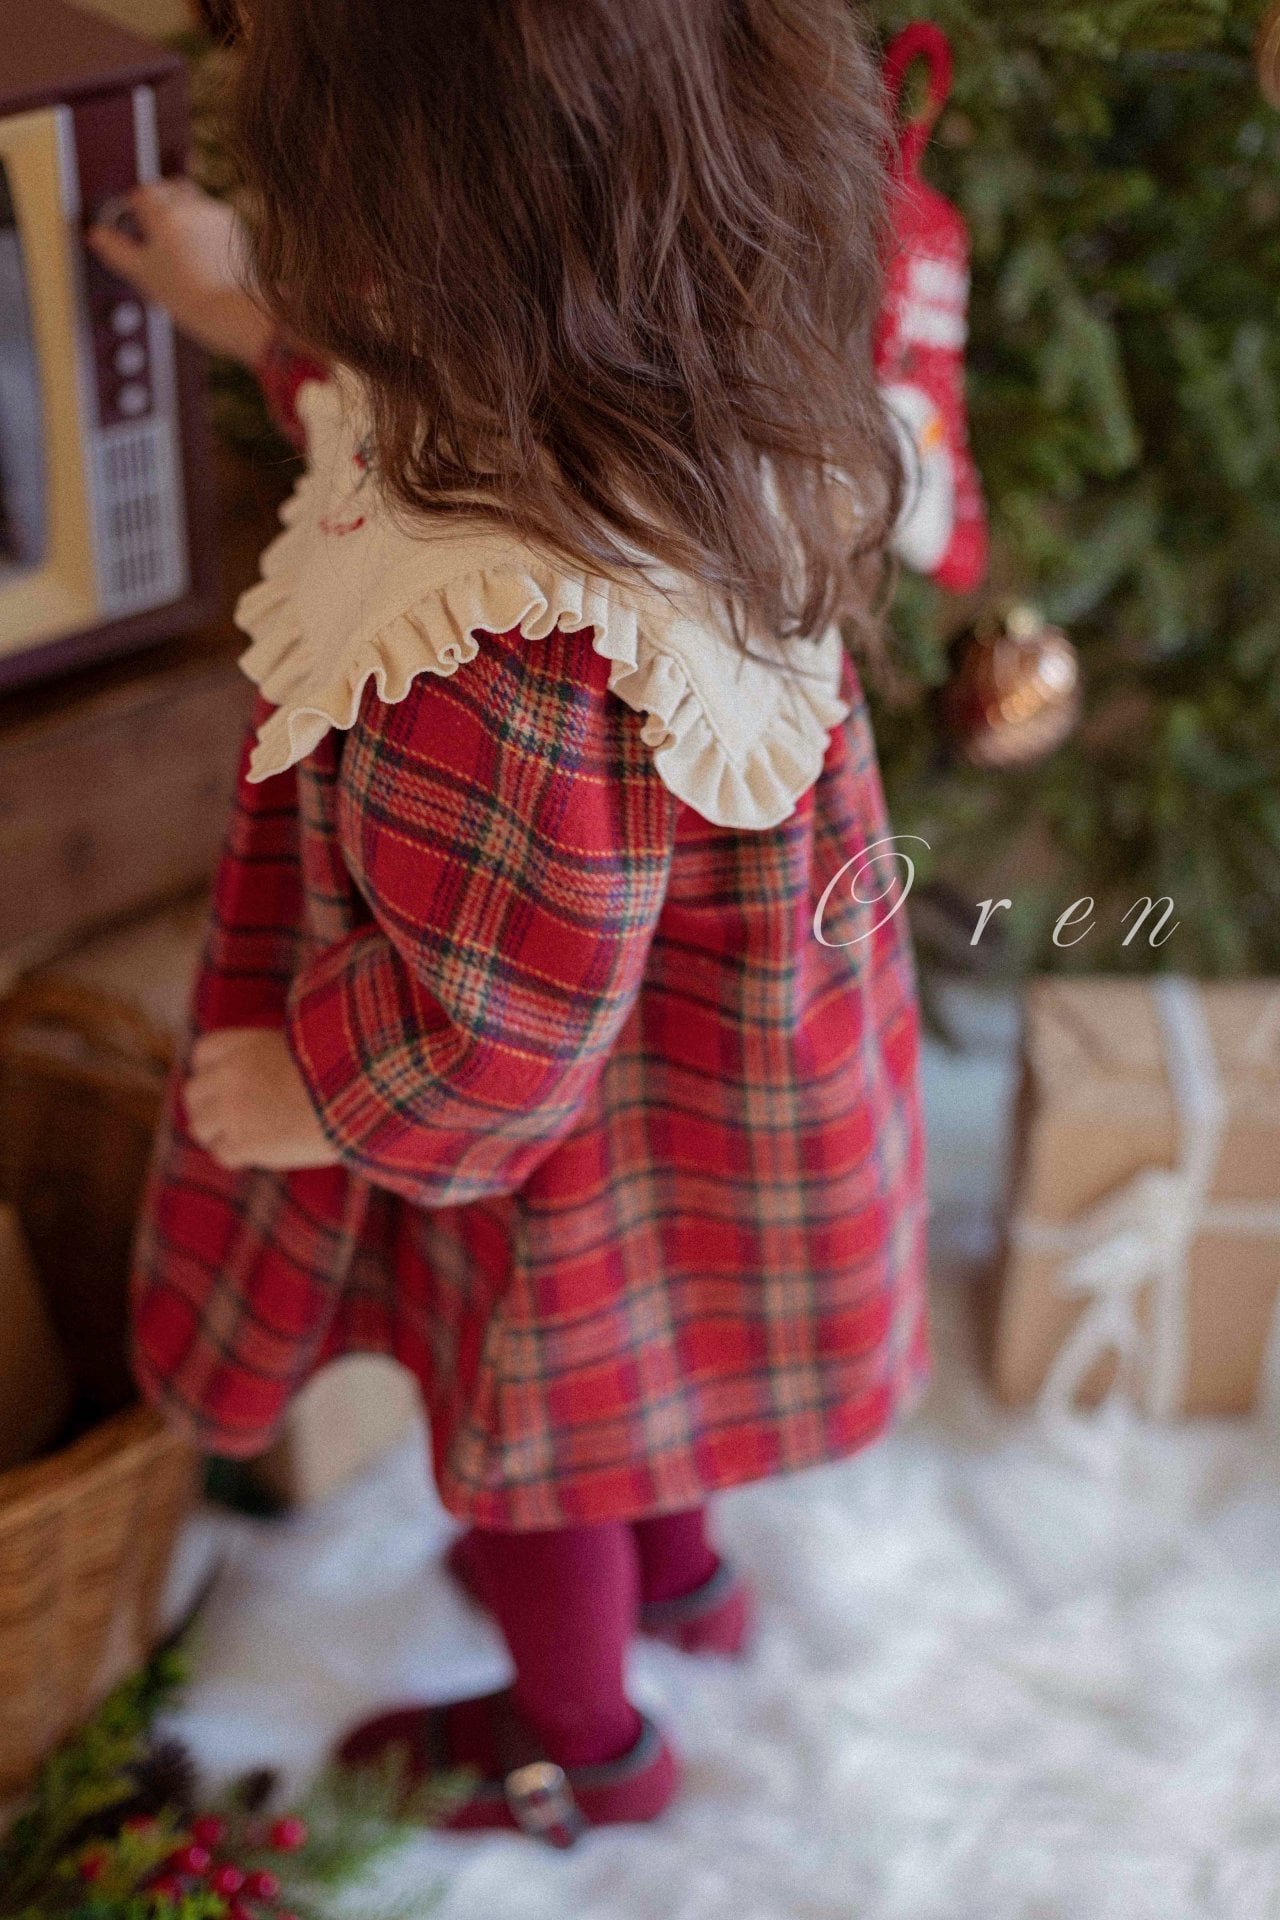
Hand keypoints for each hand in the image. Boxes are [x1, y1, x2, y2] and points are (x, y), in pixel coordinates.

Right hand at [86, 178, 274, 366]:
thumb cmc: (187, 296)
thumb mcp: (142, 274)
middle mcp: (190, 206)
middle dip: (159, 205)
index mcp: (163, 214)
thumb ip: (116, 250)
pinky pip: (212, 213)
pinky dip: (204, 224)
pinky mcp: (234, 224)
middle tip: (157, 235)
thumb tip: (96, 235)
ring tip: (180, 244)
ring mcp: (215, 213)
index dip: (135, 212)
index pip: (140, 195)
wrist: (231, 311)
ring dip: (181, 211)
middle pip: (166, 189)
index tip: (137, 230)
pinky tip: (204, 252)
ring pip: (190, 197)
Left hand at [183, 1028, 340, 1171]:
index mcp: (243, 1044)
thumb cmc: (344, 1069)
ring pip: (200, 1126)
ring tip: (242, 1137)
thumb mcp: (303, 1045)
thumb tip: (272, 1075)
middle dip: (207, 1104)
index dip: (212, 1070)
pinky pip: (223, 1154)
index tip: (225, 1081)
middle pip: (193, 1093)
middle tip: (228, 1116)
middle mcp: (228, 1075)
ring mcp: (231, 1111)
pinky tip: (258, 1153)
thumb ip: (273, 1056)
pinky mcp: (243, 1144)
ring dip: (217, 1133)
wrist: (358, 1095)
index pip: (203, 1054)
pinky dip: (238, 1156)